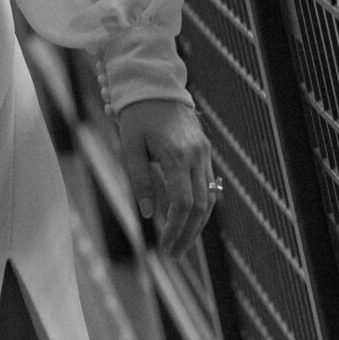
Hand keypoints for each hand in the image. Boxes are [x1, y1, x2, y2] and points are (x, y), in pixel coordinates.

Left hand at [115, 96, 217, 256]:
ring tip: (181, 243)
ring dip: (197, 224)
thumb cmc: (137, 116)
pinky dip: (201, 206)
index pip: (183, 203)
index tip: (166, 247)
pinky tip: (189, 220)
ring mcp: (204, 153)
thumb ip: (140, 180)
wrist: (156, 85)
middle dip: (188, 234)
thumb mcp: (130, 146)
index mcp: (177, 156)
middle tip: (173, 254)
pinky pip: (209, 185)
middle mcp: (196, 156)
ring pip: (209, 198)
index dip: (176, 229)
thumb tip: (150, 215)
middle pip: (200, 206)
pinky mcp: (205, 151)